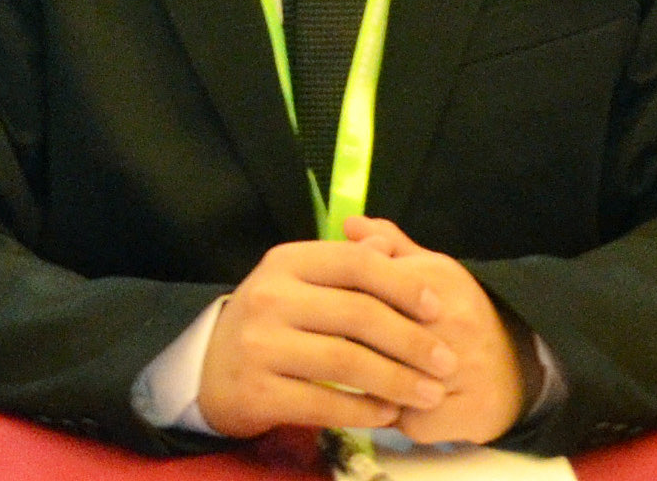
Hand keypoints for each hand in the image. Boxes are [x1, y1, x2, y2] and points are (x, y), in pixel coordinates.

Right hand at [192, 222, 520, 442]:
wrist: (209, 370)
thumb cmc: (270, 322)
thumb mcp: (299, 281)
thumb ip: (345, 263)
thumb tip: (389, 243)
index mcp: (286, 262)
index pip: (355, 264)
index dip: (403, 285)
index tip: (438, 310)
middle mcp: (270, 297)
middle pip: (358, 314)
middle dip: (412, 341)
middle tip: (447, 363)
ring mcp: (260, 344)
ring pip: (347, 361)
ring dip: (397, 380)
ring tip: (428, 394)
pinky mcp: (258, 390)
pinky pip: (325, 402)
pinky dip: (365, 410)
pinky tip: (388, 413)